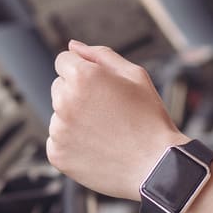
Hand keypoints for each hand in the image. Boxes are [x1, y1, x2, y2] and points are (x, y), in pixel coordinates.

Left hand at [46, 40, 183, 199]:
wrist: (155, 166)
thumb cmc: (149, 119)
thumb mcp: (135, 76)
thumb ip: (100, 55)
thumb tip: (73, 46)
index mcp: (82, 77)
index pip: (63, 61)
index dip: (84, 71)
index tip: (99, 87)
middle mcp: (65, 101)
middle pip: (59, 86)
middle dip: (77, 93)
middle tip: (107, 111)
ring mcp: (59, 130)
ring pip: (58, 114)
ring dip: (74, 118)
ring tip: (104, 131)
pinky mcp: (57, 154)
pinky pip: (57, 140)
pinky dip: (72, 143)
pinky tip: (97, 147)